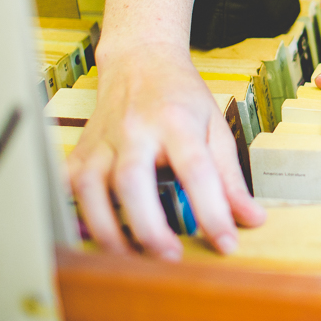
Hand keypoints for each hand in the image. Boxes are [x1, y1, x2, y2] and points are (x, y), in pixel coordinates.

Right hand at [67, 41, 265, 258]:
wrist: (139, 60)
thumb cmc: (180, 96)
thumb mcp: (216, 127)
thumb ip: (230, 177)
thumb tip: (251, 219)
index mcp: (176, 121)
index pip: (196, 169)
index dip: (212, 210)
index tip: (226, 243)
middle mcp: (134, 130)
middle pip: (132, 181)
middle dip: (148, 225)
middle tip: (170, 258)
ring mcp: (102, 141)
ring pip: (91, 189)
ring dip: (109, 230)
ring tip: (132, 259)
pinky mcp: (80, 151)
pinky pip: (68, 188)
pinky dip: (76, 215)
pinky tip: (94, 236)